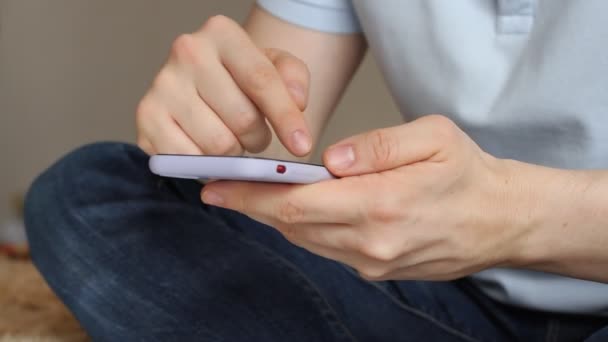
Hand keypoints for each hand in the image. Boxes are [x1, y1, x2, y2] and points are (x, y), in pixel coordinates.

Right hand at [136, 15, 311, 156]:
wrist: (200, 85)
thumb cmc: (242, 79)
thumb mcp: (276, 68)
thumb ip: (294, 78)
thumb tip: (297, 102)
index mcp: (222, 33)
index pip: (261, 81)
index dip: (286, 118)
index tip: (302, 146)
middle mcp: (187, 52)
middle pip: (243, 119)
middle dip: (259, 138)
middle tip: (255, 135)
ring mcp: (162, 85)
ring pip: (219, 144)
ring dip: (235, 153)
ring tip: (232, 138)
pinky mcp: (146, 118)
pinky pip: (190, 160)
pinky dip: (207, 165)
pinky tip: (208, 149)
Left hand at [201, 115, 526, 280]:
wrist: (502, 220)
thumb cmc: (469, 174)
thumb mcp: (432, 138)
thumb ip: (376, 146)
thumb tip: (329, 159)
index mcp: (381, 204)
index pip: (297, 203)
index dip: (250, 197)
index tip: (216, 188)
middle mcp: (371, 242)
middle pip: (292, 226)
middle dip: (252, 207)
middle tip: (221, 189)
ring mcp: (373, 262)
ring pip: (306, 240)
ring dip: (278, 218)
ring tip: (257, 195)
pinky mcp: (378, 271)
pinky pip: (327, 250)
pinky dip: (306, 230)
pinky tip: (301, 211)